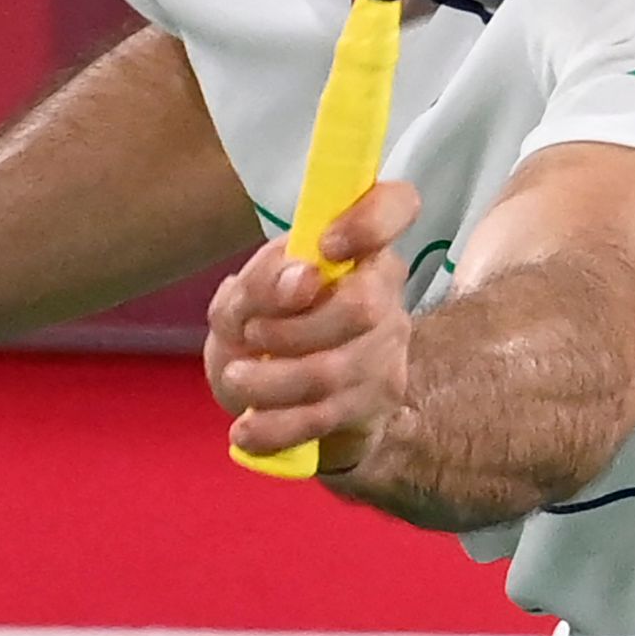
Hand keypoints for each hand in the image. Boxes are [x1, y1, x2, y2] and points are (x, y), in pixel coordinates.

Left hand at [206, 181, 417, 471]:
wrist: (283, 399)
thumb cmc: (265, 326)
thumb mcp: (243, 298)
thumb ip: (262, 280)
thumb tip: (302, 276)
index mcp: (359, 247)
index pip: (398, 205)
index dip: (370, 220)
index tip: (325, 245)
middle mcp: (386, 293)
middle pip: (363, 305)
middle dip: (293, 327)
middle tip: (251, 334)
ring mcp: (386, 351)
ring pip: (337, 368)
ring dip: (272, 379)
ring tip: (237, 378)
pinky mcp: (374, 403)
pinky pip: (325, 417)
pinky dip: (276, 425)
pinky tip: (246, 429)